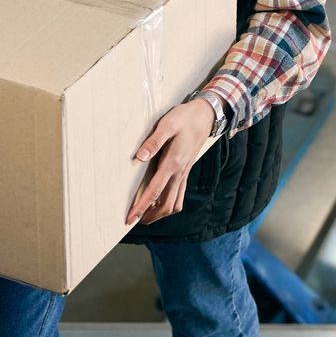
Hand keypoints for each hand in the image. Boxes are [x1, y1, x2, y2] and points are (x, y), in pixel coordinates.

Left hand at [127, 98, 217, 224]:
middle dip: (150, 216)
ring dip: (160, 213)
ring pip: (174, 204)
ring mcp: (184, 173)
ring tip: (145, 215)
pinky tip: (159, 202)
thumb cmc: (185, 118)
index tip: (130, 218)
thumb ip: (153, 142)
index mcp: (173, 163)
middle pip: (166, 205)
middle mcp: (180, 172)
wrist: (205, 116)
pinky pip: (179, 195)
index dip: (141, 207)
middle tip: (134, 220)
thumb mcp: (167, 124)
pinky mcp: (185, 172)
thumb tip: (139, 157)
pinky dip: (169, 204)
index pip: (155, 192)